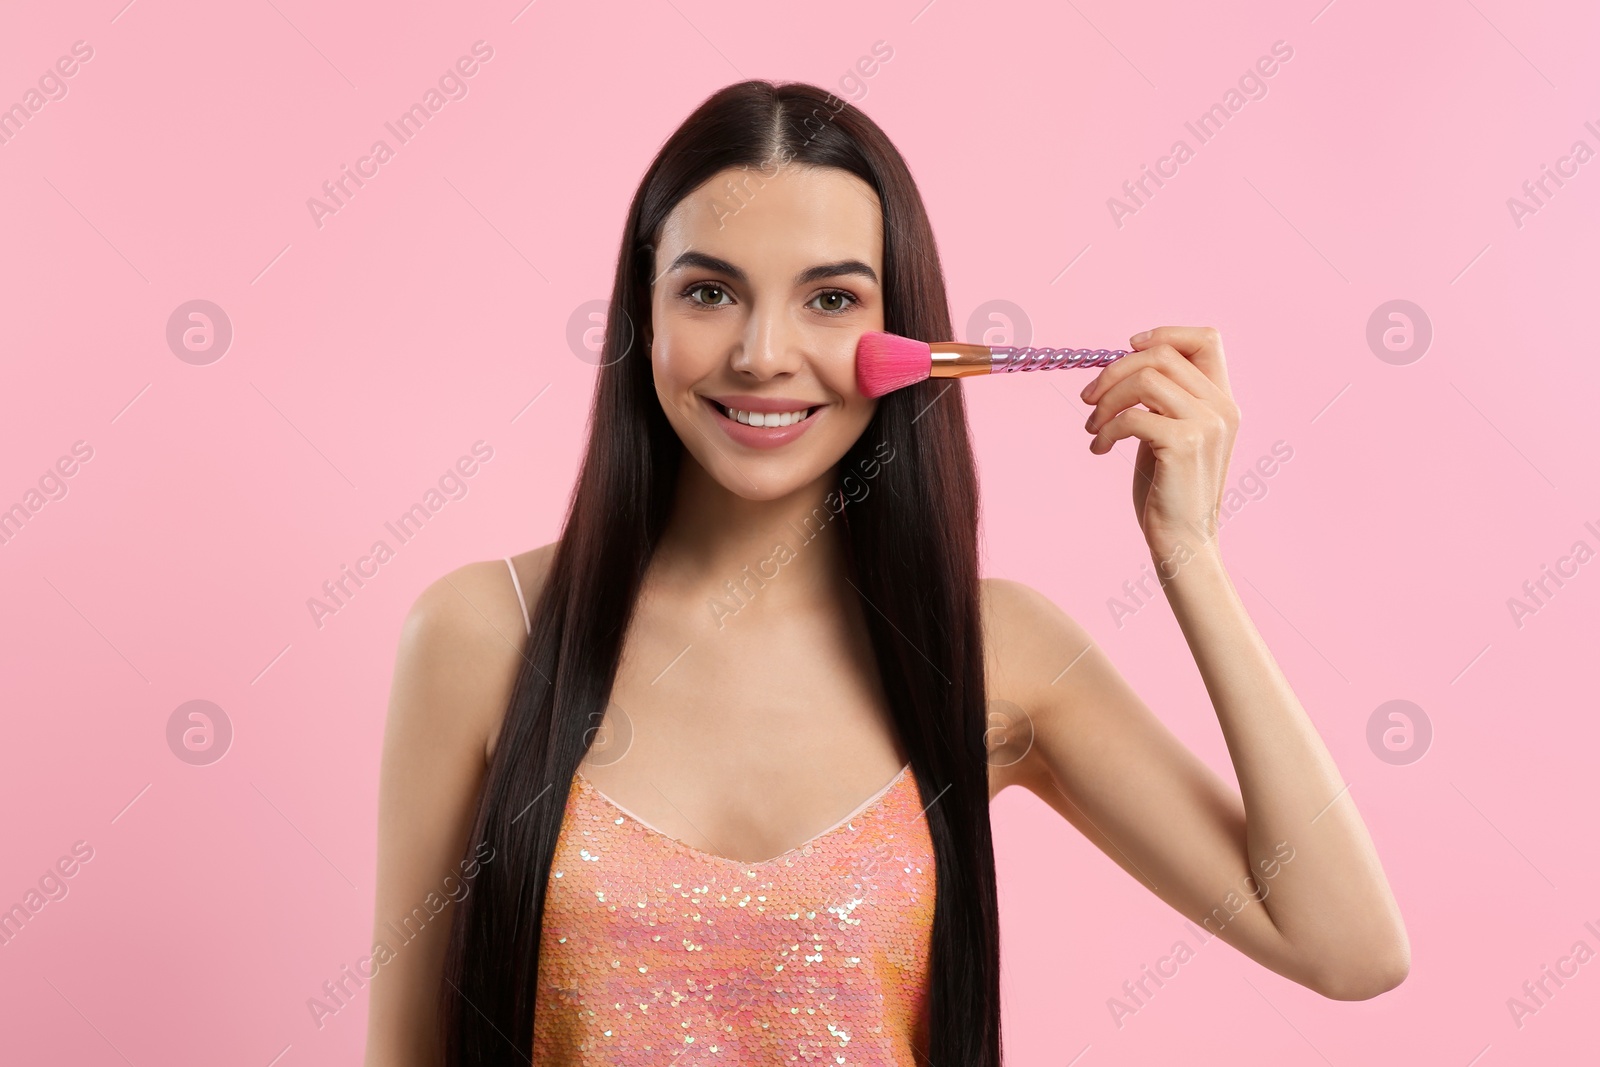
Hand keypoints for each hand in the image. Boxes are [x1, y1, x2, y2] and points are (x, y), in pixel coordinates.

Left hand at [1079, 326, 1238, 561]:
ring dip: (1106, 400)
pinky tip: (1099, 449)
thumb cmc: (1169, 491)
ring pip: (1144, 378)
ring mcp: (1207, 424)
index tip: (1127, 347)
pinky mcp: (1184, 444)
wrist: (1183, 541)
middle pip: (1161, 355)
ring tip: (1092, 428)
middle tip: (1088, 399)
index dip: (1164, 333)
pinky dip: (1105, 430)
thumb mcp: (1171, 434)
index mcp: (1223, 401)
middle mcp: (1222, 407)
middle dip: (1113, 371)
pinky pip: (1132, 416)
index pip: (1207, 339)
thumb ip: (1163, 400)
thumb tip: (1123, 364)